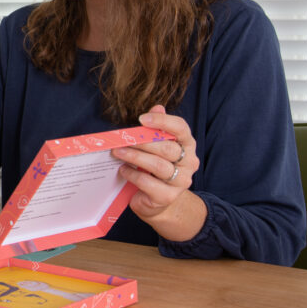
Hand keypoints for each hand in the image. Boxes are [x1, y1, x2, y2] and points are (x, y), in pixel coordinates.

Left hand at [112, 105, 206, 241]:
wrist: (158, 201)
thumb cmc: (155, 169)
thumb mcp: (155, 147)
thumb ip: (156, 128)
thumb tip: (157, 107)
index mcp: (187, 145)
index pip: (181, 128)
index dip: (162, 121)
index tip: (141, 119)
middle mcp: (189, 162)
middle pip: (167, 148)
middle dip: (141, 143)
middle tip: (120, 141)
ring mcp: (181, 181)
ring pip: (158, 165)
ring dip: (134, 157)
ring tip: (117, 153)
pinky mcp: (168, 196)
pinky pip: (148, 182)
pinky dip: (132, 174)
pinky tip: (123, 170)